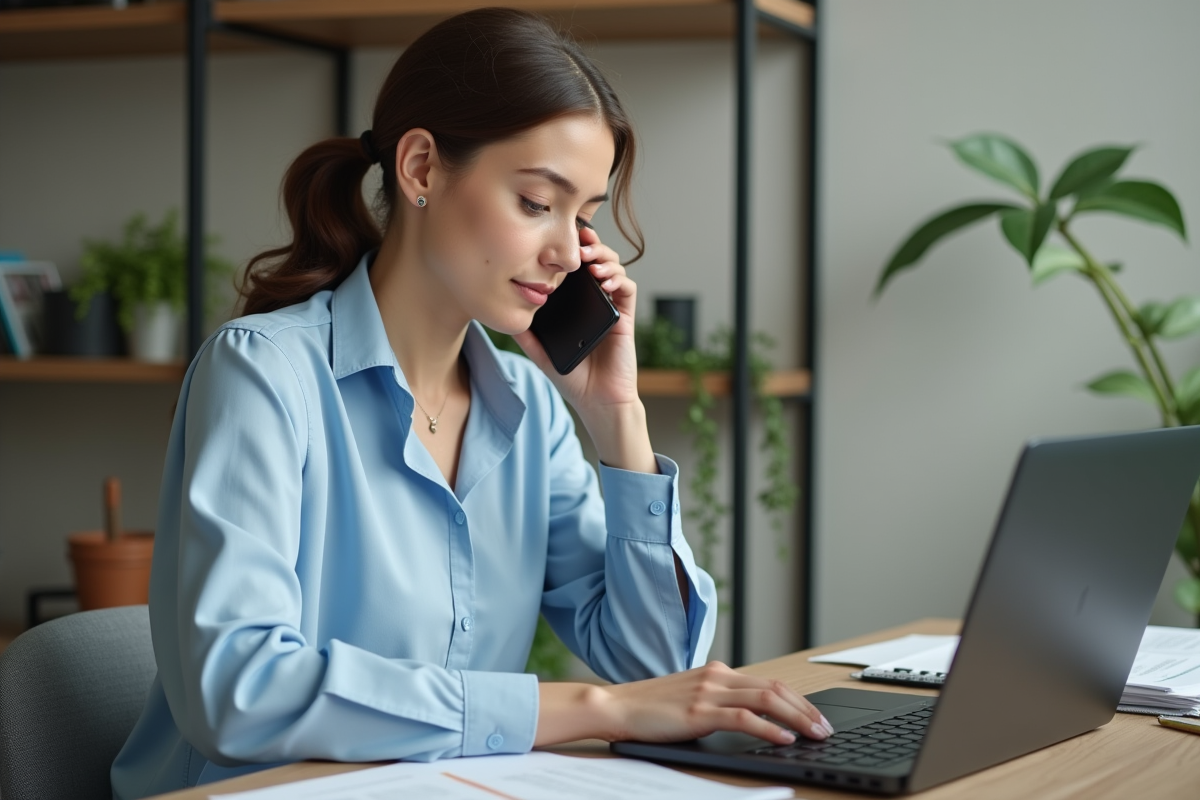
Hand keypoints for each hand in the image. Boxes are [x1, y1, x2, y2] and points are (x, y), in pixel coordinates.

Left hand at [513, 225, 654, 471]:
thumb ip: (527, 335)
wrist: (598, 402)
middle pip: (595, 259)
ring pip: (613, 267)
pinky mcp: (625, 317)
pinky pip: (626, 288)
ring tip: (588, 258)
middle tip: (577, 238)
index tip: (555, 237)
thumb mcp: (542, 353)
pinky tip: (603, 279)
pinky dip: (617, 277)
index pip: (572, 268)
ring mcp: (610, 307)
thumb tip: (505, 316)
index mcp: (575, 304)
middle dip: (588, 244)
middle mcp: (593, 301)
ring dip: (603, 257)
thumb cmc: (573, 379)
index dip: (568, 249)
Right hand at [600, 661, 833, 745]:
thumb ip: (718, 701)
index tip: (815, 716)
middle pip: (775, 687)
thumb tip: (751, 718)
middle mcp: (717, 676)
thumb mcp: (691, 698)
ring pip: (767, 699)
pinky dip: (769, 728)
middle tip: (825, 728)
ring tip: (814, 734)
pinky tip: (783, 739)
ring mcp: (709, 692)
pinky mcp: (700, 712)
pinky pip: (744, 718)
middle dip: (806, 708)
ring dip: (797, 718)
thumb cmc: (650, 708)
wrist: (617, 707)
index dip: (798, 699)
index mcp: (716, 672)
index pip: (768, 681)